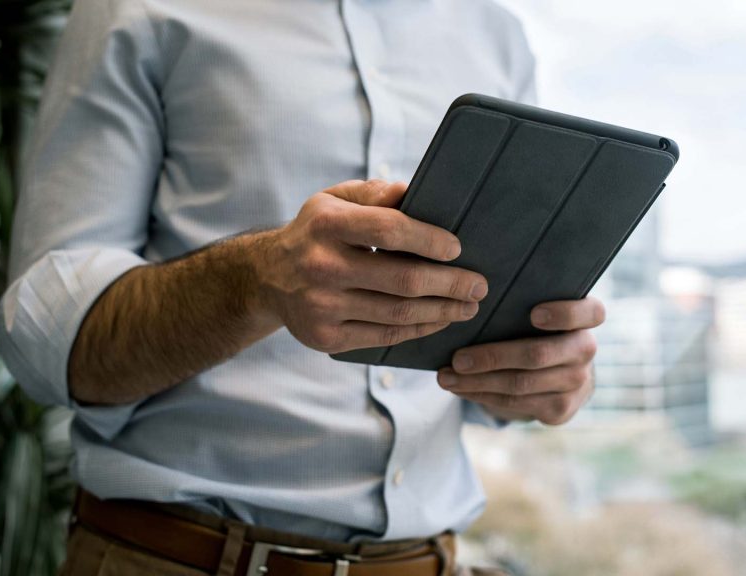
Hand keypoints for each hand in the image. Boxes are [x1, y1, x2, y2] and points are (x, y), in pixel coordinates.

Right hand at [251, 179, 488, 352]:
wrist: (266, 278)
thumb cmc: (316, 232)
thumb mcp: (334, 199)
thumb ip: (375, 194)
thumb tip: (416, 194)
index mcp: (326, 224)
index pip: (389, 230)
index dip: (428, 239)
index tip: (457, 248)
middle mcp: (321, 266)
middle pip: (402, 279)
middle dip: (450, 283)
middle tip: (479, 285)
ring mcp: (322, 306)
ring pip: (398, 313)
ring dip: (442, 310)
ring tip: (468, 305)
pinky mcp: (326, 338)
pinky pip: (384, 336)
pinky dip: (419, 329)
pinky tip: (439, 320)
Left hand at [436, 297, 604, 424]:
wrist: (559, 373)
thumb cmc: (537, 329)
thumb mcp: (538, 310)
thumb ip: (521, 302)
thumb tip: (470, 298)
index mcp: (586, 318)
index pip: (591, 313)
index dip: (564, 315)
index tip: (533, 314)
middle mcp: (586, 350)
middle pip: (538, 355)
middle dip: (493, 357)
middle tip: (458, 358)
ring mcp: (576, 383)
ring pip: (520, 384)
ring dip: (477, 382)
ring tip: (446, 377)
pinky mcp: (560, 409)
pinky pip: (515, 403)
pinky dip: (481, 395)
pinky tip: (460, 388)